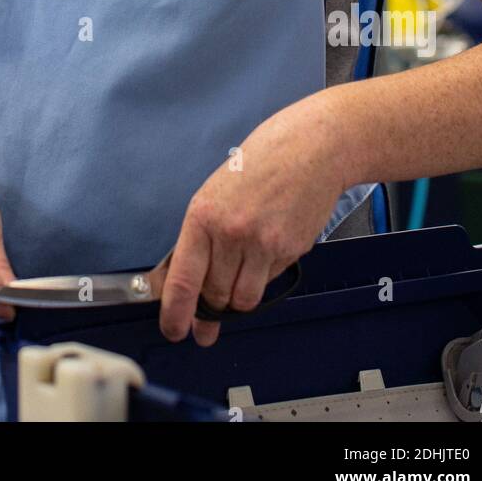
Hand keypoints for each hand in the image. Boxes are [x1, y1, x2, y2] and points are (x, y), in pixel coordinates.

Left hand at [159, 94, 346, 346]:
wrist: (307, 150)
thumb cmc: (258, 167)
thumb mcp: (215, 195)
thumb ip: (200, 238)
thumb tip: (186, 280)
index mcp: (202, 216)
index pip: (183, 279)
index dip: (175, 313)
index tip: (174, 330)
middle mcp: (230, 233)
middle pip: (214, 296)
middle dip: (209, 310)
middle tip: (208, 319)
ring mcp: (262, 244)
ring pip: (243, 300)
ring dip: (237, 299)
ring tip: (240, 276)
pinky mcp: (289, 251)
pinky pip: (269, 283)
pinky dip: (263, 278)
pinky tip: (266, 251)